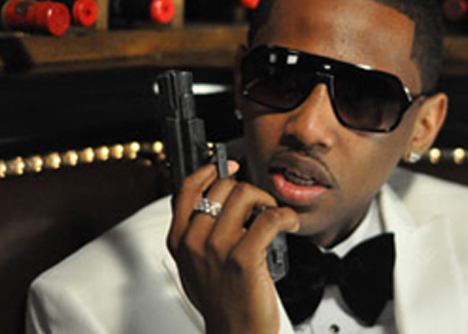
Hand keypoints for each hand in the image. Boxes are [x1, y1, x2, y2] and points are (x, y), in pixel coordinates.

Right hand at [167, 162, 298, 333]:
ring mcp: (217, 249)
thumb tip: (208, 198)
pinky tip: (289, 223)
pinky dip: (285, 216)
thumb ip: (194, 233)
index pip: (186, 188)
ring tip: (273, 214)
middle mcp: (194, 242)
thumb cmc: (220, 300)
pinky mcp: (243, 259)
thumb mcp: (193, 264)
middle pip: (222, 187)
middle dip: (247, 189)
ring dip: (266, 200)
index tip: (228, 166)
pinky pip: (268, 218)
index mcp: (179, 239)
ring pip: (244, 195)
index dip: (209, 170)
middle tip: (259, 204)